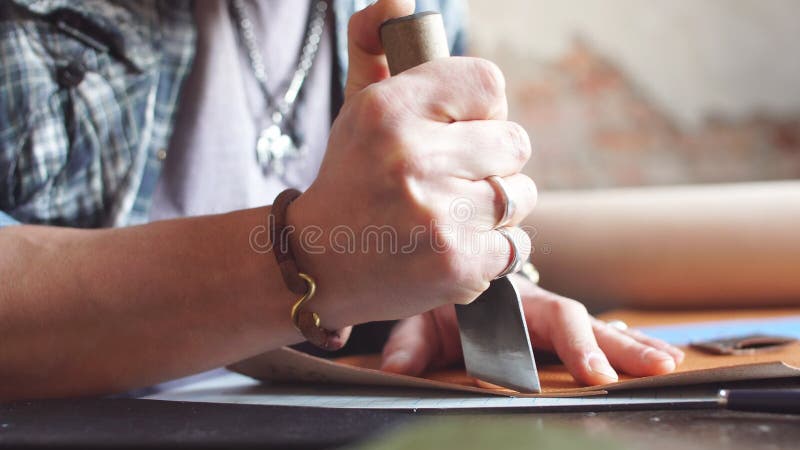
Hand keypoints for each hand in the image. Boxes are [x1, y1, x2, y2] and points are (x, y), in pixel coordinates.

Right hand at [287, 0, 536, 327]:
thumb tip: (396, 0)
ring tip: (451, 216)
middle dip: (491, 162)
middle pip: (514, 142)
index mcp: (388, 109)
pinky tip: (456, 247)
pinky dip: (496, 249)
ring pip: (519, 195)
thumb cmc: (351, 179)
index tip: (461, 129)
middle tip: (452, 179)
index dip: (484, 109)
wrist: (319, 266)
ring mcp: (437, 215)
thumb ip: (375, 47)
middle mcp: (412, 158)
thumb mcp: (356, 108)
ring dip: (496, 208)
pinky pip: (517, 244)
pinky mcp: (457, 263)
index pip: (489, 82)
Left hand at [380, 274, 684, 384]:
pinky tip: (651, 350)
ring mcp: (550, 318)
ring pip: (599, 327)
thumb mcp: (420, 319)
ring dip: (635, 343)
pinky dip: (623, 340)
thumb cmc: (438, 300)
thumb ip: (410, 344)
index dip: (579, 346)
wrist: (442, 273)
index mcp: (514, 301)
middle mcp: (539, 307)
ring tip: (669, 362)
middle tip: (658, 368)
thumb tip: (397, 370)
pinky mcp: (554, 329)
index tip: (597, 375)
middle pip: (588, 323)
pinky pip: (594, 332)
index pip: (556, 320)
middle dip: (623, 347)